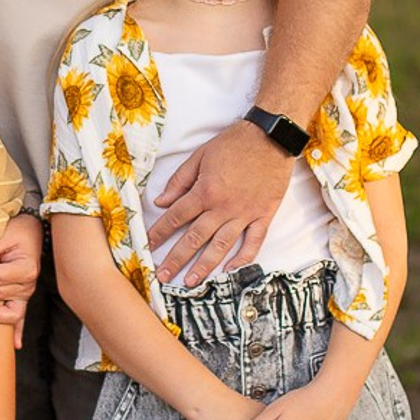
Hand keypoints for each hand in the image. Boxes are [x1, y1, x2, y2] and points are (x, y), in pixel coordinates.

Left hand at [0, 214, 40, 341]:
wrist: (32, 232)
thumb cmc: (17, 232)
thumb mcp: (2, 234)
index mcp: (25, 268)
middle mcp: (27, 284)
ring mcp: (26, 294)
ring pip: (4, 310)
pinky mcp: (22, 299)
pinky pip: (21, 319)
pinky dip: (17, 332)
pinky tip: (15, 345)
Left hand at [146, 122, 289, 284]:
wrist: (271, 137)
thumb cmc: (234, 143)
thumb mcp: (200, 156)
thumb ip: (180, 181)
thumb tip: (161, 201)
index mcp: (205, 191)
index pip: (176, 217)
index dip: (160, 233)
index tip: (148, 246)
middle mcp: (223, 207)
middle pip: (195, 238)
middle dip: (176, 259)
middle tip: (163, 276)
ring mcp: (245, 213)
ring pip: (221, 245)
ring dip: (205, 266)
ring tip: (191, 282)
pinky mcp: (264, 215)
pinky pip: (254, 241)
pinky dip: (243, 258)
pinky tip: (231, 271)